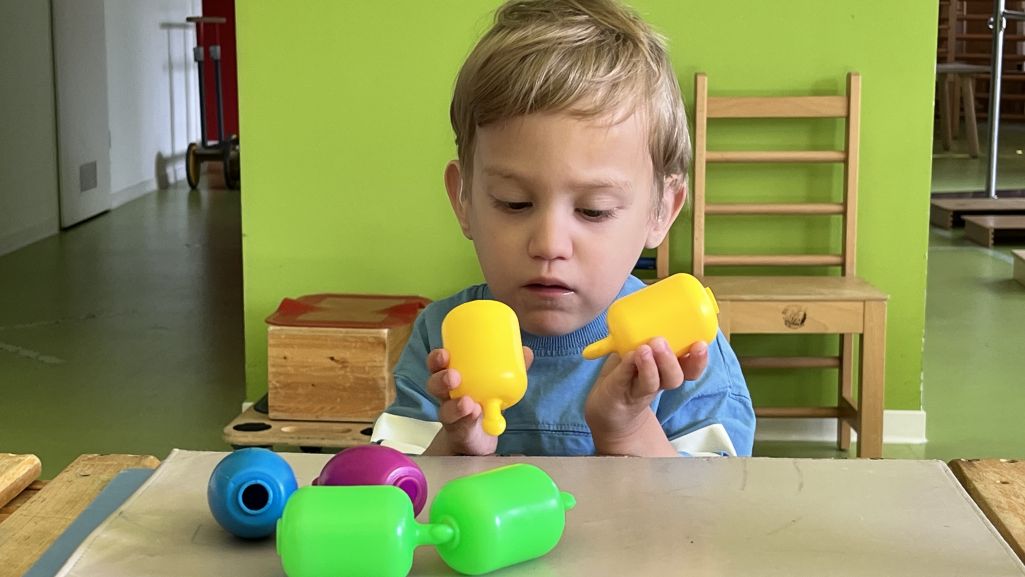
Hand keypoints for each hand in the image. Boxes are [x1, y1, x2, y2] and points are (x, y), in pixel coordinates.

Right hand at [422, 346, 533, 455]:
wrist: (477, 436)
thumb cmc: (482, 400)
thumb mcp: (495, 383)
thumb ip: (511, 368)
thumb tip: (527, 351)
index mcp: (452, 377)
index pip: (438, 366)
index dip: (437, 359)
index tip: (444, 353)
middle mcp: (447, 396)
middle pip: (434, 386)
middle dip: (441, 379)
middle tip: (454, 376)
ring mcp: (452, 415)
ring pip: (446, 410)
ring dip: (456, 406)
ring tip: (468, 402)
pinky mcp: (460, 432)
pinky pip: (461, 426)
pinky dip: (469, 420)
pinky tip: (476, 414)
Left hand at [584, 338, 707, 452]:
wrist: (606, 404)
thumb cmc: (627, 371)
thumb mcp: (640, 349)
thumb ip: (646, 332)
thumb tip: (650, 302)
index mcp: (667, 370)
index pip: (690, 368)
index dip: (698, 360)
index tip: (701, 344)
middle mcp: (656, 382)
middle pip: (674, 378)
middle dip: (671, 361)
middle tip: (661, 343)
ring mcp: (637, 389)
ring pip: (651, 383)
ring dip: (649, 366)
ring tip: (643, 349)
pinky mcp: (617, 391)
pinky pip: (624, 378)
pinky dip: (627, 365)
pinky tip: (627, 355)